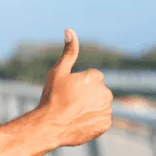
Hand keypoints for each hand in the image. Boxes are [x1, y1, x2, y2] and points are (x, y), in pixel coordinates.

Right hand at [38, 29, 112, 146]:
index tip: (68, 90)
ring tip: (73, 112)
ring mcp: (106, 110)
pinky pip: (101, 118)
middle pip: (98, 90)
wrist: (49, 126)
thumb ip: (69, 52)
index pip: (92, 77)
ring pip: (100, 104)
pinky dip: (92, 119)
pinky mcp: (106, 124)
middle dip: (87, 94)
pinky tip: (79, 121)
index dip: (79, 83)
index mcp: (95, 78)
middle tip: (69, 102)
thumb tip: (70, 30)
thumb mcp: (58, 72)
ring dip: (90, 106)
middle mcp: (105, 93)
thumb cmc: (52, 96)